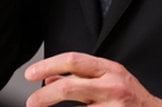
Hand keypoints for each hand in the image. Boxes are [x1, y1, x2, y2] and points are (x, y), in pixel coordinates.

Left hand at [24, 52, 161, 106]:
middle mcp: (112, 86)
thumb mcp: (109, 80)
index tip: (30, 74)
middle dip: (44, 96)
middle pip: (69, 86)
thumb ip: (81, 78)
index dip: (47, 65)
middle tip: (31, 102)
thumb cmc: (131, 98)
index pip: (73, 60)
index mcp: (109, 69)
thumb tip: (49, 79)